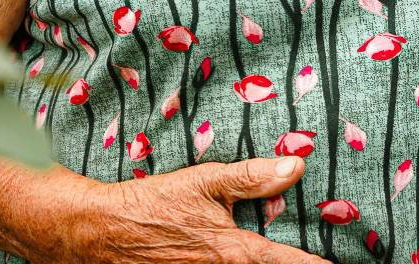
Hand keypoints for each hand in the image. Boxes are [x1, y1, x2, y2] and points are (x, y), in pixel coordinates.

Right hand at [25, 156, 324, 263]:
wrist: (100, 232)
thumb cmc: (154, 204)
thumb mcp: (204, 181)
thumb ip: (252, 177)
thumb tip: (296, 165)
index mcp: (232, 250)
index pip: (284, 262)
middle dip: (289, 263)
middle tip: (318, 255)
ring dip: (263, 263)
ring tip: (284, 254)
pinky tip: (238, 256)